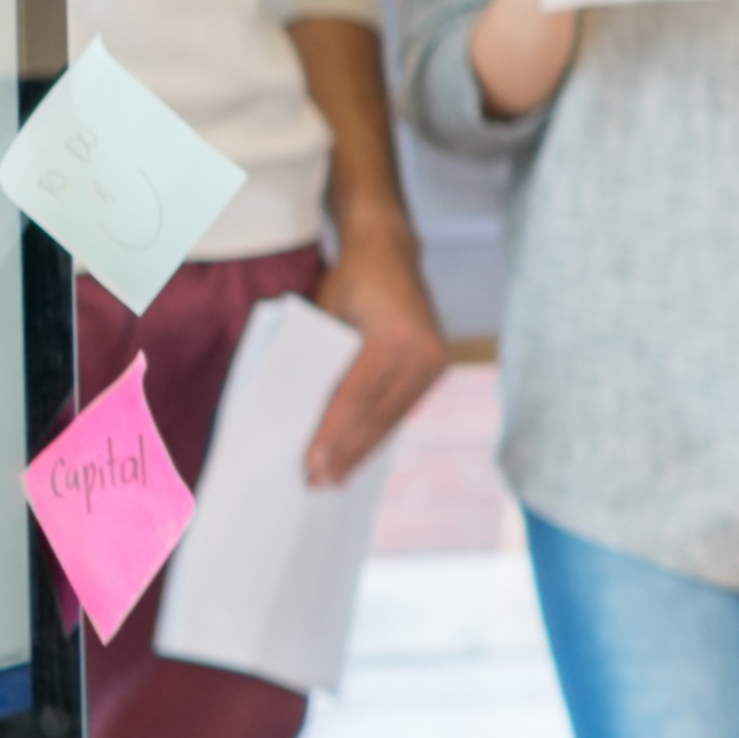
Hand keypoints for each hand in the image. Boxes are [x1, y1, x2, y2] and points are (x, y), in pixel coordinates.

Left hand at [297, 249, 445, 488]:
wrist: (389, 253)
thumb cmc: (348, 282)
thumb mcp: (324, 315)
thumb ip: (321, 361)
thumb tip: (302, 417)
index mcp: (391, 337)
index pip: (354, 397)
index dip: (333, 434)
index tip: (312, 466)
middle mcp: (421, 351)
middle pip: (375, 414)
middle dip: (346, 452)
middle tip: (319, 484)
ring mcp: (434, 360)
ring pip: (391, 417)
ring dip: (363, 450)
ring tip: (338, 478)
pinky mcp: (436, 366)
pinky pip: (403, 408)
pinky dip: (380, 432)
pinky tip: (362, 452)